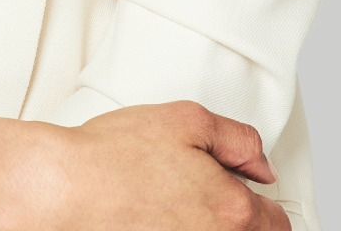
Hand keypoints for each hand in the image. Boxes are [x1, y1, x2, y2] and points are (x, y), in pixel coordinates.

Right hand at [0, 101, 290, 230]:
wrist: (64, 190)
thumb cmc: (113, 158)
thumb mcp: (188, 119)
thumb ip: (239, 140)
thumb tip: (262, 166)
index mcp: (231, 209)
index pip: (276, 224)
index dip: (265, 206)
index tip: (252, 200)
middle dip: (240, 222)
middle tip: (208, 202)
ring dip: (209, 227)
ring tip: (180, 211)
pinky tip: (160, 221)